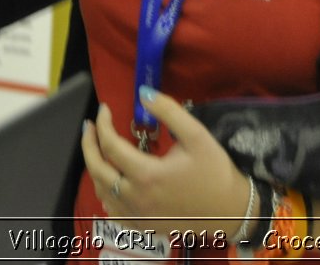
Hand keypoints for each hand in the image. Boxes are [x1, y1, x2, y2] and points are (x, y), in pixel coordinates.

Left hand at [80, 91, 248, 246]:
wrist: (230, 211)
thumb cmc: (215, 172)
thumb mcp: (197, 135)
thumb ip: (169, 111)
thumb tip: (143, 93)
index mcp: (146, 175)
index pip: (110, 146)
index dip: (103, 124)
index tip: (104, 109)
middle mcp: (135, 198)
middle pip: (97, 169)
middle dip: (88, 143)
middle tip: (89, 126)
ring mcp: (137, 215)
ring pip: (101, 190)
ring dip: (95, 167)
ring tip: (97, 148)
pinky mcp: (142, 225)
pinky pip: (112, 210)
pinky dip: (104, 191)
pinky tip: (109, 181)